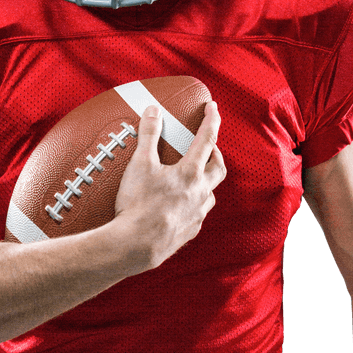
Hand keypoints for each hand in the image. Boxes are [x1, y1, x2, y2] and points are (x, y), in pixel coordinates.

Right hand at [114, 101, 225, 268]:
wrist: (135, 245)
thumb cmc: (137, 205)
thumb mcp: (140, 164)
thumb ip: (148, 135)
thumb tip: (153, 111)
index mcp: (190, 173)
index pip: (206, 140)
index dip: (211, 120)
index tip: (213, 107)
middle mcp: (200, 193)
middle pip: (217, 168)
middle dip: (215, 154)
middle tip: (209, 148)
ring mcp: (197, 214)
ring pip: (210, 193)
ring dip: (205, 182)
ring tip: (193, 178)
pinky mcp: (189, 231)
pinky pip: (198, 214)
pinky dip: (194, 204)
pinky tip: (181, 205)